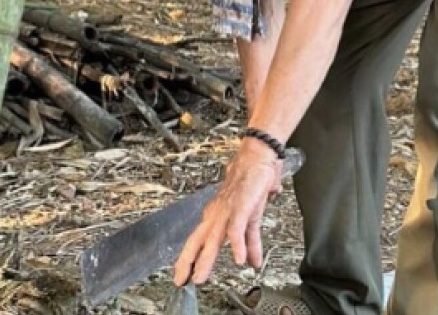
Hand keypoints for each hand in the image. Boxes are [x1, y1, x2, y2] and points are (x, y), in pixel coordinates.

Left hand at [173, 138, 282, 284]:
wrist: (257, 158)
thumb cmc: (250, 184)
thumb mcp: (251, 219)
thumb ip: (250, 242)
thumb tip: (251, 262)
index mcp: (214, 216)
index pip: (196, 240)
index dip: (188, 258)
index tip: (182, 275)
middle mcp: (216, 214)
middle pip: (197, 241)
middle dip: (187, 262)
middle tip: (180, 280)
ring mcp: (227, 211)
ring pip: (212, 239)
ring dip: (205, 260)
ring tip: (200, 278)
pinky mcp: (241, 207)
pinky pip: (236, 229)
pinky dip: (237, 245)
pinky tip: (238, 260)